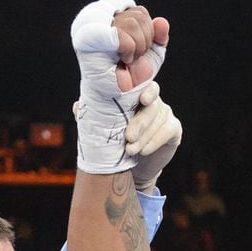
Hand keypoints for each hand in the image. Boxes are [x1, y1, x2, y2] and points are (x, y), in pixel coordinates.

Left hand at [70, 0, 169, 173]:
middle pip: (151, 106)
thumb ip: (95, 115)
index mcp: (136, 95)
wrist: (134, 165)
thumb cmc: (116, 140)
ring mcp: (166, 114)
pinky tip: (143, 151)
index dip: (146, 90)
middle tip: (128, 137)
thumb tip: (77, 106)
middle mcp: (153, 101)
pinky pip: (167, 132)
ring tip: (131, 150)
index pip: (145, 85)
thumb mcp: (103, 127)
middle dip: (140, 123)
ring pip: (158, 121)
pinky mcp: (174, 129)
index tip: (141, 99)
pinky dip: (154, 142)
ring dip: (144, 137)